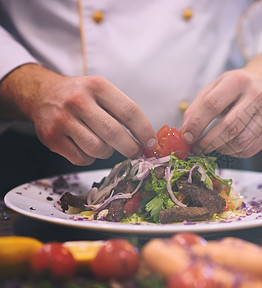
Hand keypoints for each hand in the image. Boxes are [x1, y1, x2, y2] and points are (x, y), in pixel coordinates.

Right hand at [0, 64, 155, 164]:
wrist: (41, 94)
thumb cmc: (80, 96)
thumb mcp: (101, 91)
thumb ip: (122, 111)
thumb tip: (147, 139)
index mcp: (97, 86)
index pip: (129, 112)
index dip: (144, 131)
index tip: (151, 143)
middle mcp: (78, 101)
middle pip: (114, 133)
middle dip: (130, 148)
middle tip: (135, 152)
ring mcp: (62, 120)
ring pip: (98, 149)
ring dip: (107, 152)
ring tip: (105, 144)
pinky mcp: (51, 138)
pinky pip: (82, 159)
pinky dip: (90, 158)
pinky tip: (87, 147)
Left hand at [181, 51, 261, 157]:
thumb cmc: (236, 87)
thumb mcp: (215, 87)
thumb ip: (197, 107)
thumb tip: (186, 132)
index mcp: (237, 81)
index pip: (212, 105)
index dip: (197, 124)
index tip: (187, 136)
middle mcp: (256, 96)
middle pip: (229, 127)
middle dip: (208, 142)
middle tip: (197, 148)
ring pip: (240, 141)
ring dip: (220, 148)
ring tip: (212, 145)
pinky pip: (248, 149)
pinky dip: (233, 152)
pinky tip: (227, 145)